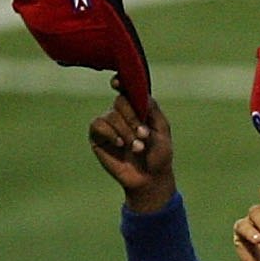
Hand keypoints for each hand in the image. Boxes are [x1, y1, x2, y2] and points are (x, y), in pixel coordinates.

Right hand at [87, 93, 176, 211]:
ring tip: (137, 148)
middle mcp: (121, 113)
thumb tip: (140, 91)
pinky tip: (120, 144)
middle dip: (133, 118)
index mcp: (137, 108)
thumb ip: (152, 109)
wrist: (150, 178)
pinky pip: (98, 125)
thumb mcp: (162, 130)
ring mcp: (108, 123)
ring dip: (126, 131)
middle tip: (143, 135)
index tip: (118, 83)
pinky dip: (111, 133)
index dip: (121, 82)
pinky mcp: (97, 135)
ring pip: (111, 115)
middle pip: (120, 101)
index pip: (126, 89)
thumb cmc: (158, 155)